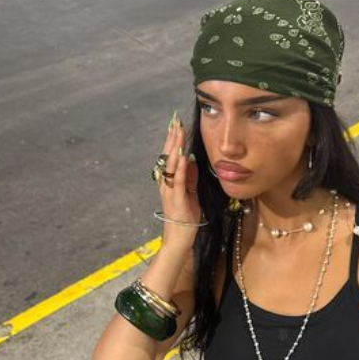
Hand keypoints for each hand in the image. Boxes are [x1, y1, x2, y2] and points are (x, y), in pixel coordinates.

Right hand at [157, 114, 200, 250]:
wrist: (179, 239)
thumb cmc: (185, 218)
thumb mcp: (190, 195)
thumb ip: (190, 179)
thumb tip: (193, 161)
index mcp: (169, 182)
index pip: (169, 157)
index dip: (172, 141)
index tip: (176, 125)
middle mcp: (166, 184)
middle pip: (167, 157)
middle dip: (171, 138)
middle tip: (175, 121)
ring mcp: (169, 191)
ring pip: (171, 165)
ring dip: (174, 147)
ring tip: (178, 131)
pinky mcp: (177, 199)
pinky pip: (178, 180)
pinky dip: (180, 167)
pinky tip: (183, 155)